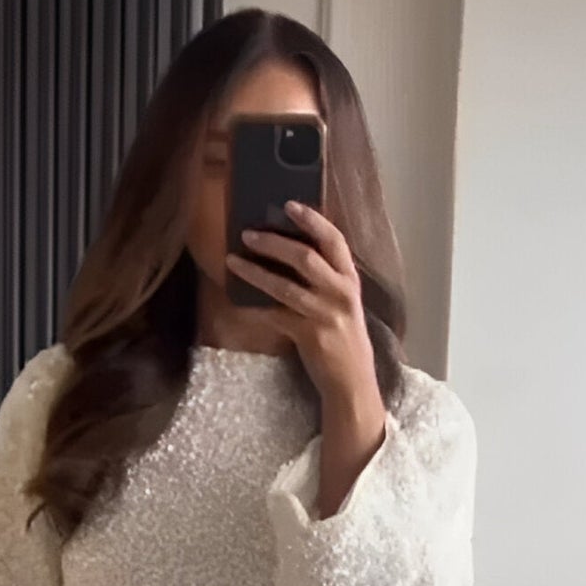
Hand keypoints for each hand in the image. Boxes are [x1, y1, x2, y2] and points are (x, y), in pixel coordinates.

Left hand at [226, 201, 387, 519]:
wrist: (351, 381)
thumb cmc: (342, 337)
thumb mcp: (341, 301)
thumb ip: (324, 277)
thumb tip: (288, 250)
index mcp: (350, 279)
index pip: (334, 240)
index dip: (312, 220)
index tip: (289, 204)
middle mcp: (341, 293)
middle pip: (306, 258)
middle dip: (274, 242)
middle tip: (248, 233)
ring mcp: (325, 315)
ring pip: (285, 286)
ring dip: (256, 271)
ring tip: (233, 260)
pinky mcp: (309, 336)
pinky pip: (274, 316)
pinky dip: (253, 307)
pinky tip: (236, 300)